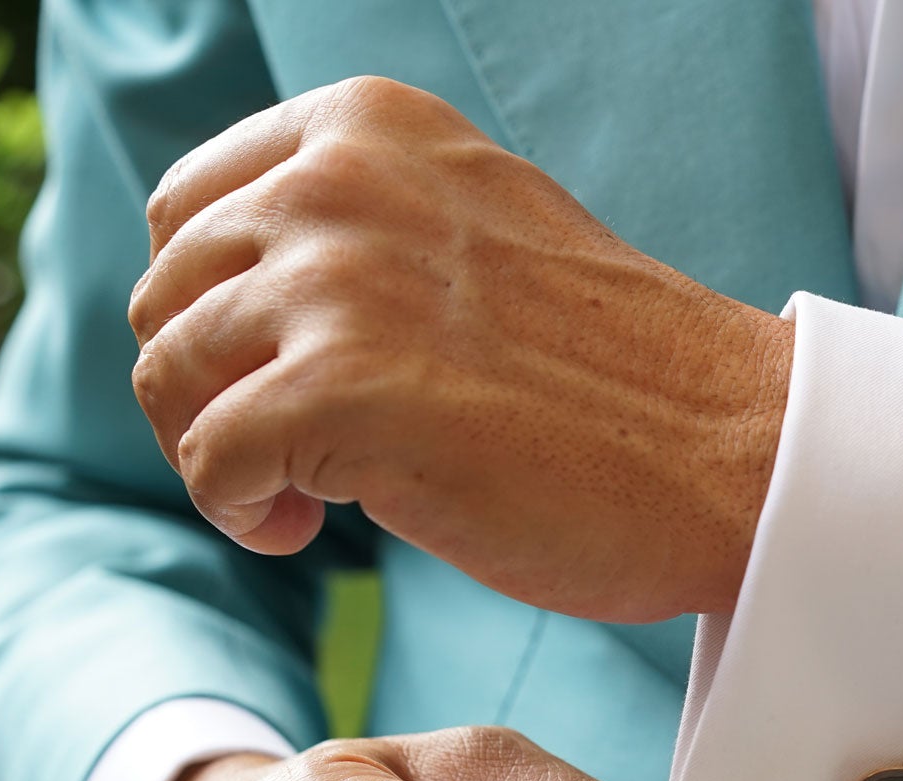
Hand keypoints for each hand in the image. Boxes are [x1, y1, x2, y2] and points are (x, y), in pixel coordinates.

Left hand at [126, 76, 792, 622]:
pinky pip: (208, 461)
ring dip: (222, 457)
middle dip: (208, 391)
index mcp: (371, 127)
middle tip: (294, 455)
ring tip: (307, 499)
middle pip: (165, 297)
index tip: (282, 378)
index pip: (190, 210)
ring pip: (169, 377)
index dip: (215, 313)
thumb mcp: (479, 234)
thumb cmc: (625, 375)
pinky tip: (310, 530)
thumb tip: (242, 292)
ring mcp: (339, 281)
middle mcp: (340, 181)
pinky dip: (241, 511)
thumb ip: (367, 228)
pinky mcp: (343, 390)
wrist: (737, 452)